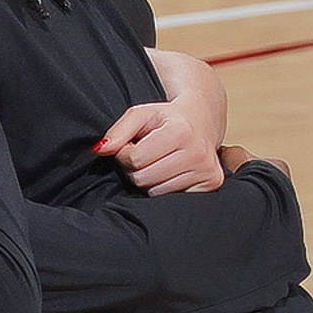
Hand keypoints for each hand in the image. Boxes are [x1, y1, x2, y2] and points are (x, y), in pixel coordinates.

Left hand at [97, 44, 227, 192]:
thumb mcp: (140, 115)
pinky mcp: (212, 184)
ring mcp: (207, 170)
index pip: (135, 159)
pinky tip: (170, 171)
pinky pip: (171, 197)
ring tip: (158, 162)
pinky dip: (164, 188)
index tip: (131, 146)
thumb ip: (118, 131)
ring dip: (148, 180)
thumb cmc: (166, 118)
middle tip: (144, 155)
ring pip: (155, 191)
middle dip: (135, 169)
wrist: (201, 119)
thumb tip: (100, 150)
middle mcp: (198, 152)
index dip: (125, 154)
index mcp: (181, 131)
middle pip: (143, 178)